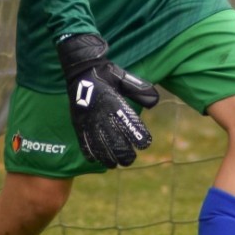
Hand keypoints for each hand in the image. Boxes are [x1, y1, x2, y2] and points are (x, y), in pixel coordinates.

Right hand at [57, 33, 157, 168]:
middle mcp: (102, 114)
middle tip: (130, 160)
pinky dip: (91, 154)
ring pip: (100, 147)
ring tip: (115, 164)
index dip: (138, 136)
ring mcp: (89, 121)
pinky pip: (84, 143)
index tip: (145, 144)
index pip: (130, 125)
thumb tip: (155, 101)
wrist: (81, 70)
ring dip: (108, 158)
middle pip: (116, 142)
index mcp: (115, 103)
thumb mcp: (124, 79)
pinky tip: (97, 160)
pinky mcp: (79, 123)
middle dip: (124, 154)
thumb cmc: (106, 74)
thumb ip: (139, 90)